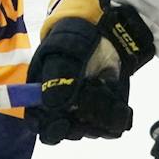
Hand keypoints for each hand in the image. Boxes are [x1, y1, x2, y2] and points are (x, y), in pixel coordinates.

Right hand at [25, 0, 152, 144]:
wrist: (109, 27)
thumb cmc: (77, 35)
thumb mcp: (63, 51)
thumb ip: (58, 77)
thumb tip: (53, 104)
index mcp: (43, 93)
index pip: (40, 123)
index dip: (50, 127)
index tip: (64, 121)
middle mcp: (64, 107)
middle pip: (67, 131)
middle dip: (80, 120)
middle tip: (91, 97)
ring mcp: (86, 110)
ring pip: (90, 130)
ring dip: (100, 116)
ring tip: (104, 90)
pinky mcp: (107, 109)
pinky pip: (111, 126)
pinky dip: (116, 118)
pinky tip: (118, 103)